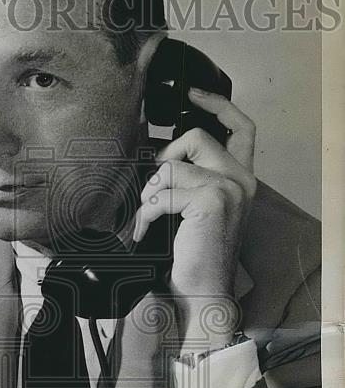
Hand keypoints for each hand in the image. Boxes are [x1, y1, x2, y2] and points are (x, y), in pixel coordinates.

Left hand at [134, 87, 256, 348]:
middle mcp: (242, 180)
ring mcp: (229, 188)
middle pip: (196, 136)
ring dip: (150, 193)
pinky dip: (146, 212)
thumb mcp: (194, 210)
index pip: (242, 127)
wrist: (202, 294)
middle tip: (154, 188)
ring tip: (149, 219)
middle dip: (165, 157)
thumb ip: (189, 180)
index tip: (192, 92)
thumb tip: (154, 154)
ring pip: (172, 166)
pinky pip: (163, 191)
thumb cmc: (192, 257)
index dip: (217, 104)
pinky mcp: (211, 199)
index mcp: (242, 179)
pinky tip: (145, 232)